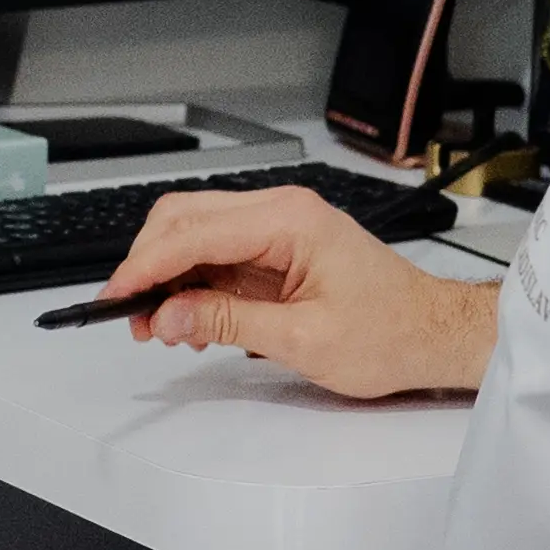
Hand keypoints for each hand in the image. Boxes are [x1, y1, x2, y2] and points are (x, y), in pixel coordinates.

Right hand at [95, 180, 493, 401]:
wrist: (433, 333)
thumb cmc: (391, 332)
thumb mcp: (303, 338)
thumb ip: (228, 322)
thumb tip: (167, 315)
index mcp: (290, 220)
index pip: (195, 231)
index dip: (147, 266)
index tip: (116, 297)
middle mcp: (281, 210)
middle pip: (185, 218)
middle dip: (150, 266)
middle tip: (134, 318)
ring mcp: (278, 226)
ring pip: (196, 232)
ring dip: (168, 275)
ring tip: (160, 327)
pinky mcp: (277, 248)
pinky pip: (218, 252)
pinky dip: (193, 282)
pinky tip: (191, 319)